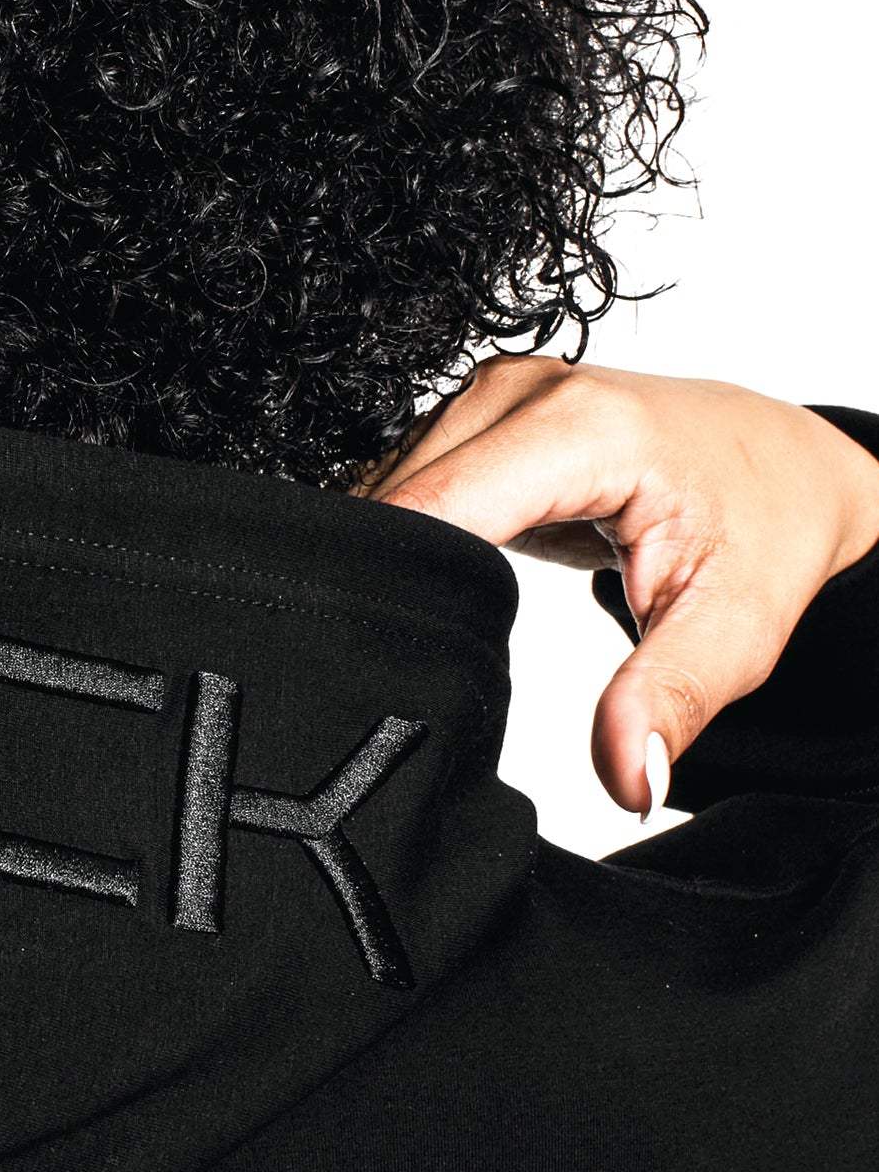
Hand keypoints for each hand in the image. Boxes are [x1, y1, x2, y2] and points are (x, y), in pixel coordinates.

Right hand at [368, 359, 878, 815]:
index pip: (431, 505)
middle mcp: (524, 390)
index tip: (378, 659)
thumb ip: (669, 700)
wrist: (793, 466)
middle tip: (415, 661)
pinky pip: (406, 476)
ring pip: (384, 482)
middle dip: (390, 579)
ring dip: (394, 556)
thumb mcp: (737, 629)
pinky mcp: (480, 412)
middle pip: (394, 493)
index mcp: (582, 427)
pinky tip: (444, 579)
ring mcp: (494, 392)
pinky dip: (410, 534)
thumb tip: (629, 782)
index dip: (393, 584)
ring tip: (437, 619)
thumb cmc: (768, 530)